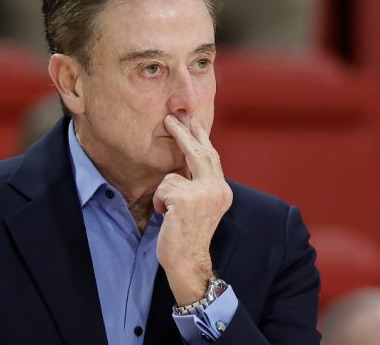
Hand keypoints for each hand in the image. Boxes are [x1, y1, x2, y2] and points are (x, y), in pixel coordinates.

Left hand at [154, 114, 232, 305]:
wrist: (188, 262)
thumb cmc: (188, 236)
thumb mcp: (199, 205)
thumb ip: (196, 184)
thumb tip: (182, 162)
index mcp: (222, 189)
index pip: (211, 157)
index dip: (201, 138)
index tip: (195, 121)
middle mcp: (217, 188)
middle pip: (198, 152)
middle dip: (183, 133)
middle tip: (171, 116)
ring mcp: (202, 192)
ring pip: (170, 177)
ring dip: (163, 196)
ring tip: (169, 215)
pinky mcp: (184, 199)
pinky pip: (161, 189)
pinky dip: (158, 204)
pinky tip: (166, 218)